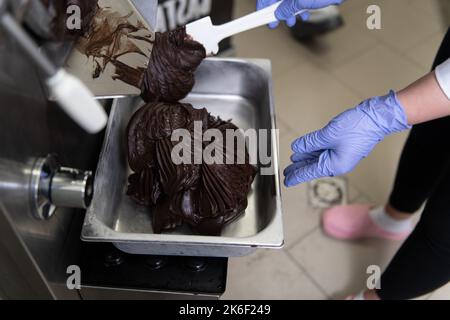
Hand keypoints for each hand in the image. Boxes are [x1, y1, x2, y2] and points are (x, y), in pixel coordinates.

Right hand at [257, 0, 343, 27]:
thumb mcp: (302, 1)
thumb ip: (287, 8)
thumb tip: (278, 14)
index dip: (263, 5)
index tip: (259, 16)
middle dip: (277, 11)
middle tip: (274, 23)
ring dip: (289, 11)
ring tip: (291, 21)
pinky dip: (299, 7)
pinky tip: (303, 15)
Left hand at [283, 91, 411, 186]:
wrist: (377, 117)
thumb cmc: (358, 127)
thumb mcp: (328, 135)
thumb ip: (310, 143)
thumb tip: (297, 148)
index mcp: (334, 165)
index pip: (309, 172)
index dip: (296, 176)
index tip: (286, 181)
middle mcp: (338, 162)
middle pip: (313, 166)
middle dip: (299, 168)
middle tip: (286, 172)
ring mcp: (341, 154)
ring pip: (318, 158)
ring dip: (305, 158)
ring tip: (293, 160)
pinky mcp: (343, 145)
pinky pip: (324, 150)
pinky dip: (314, 150)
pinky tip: (305, 150)